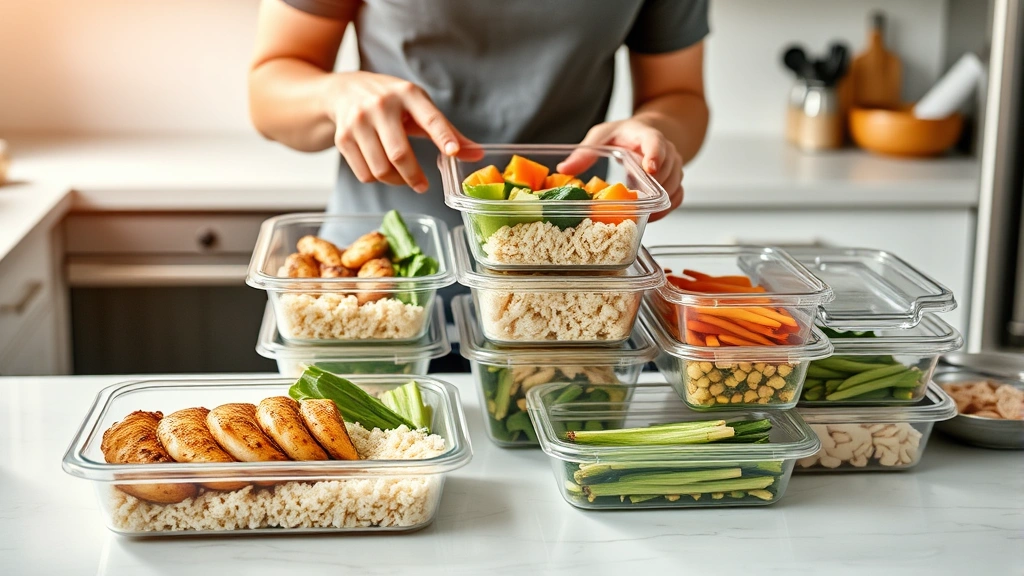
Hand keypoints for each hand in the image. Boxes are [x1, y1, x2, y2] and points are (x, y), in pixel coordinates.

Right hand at [327, 72, 476, 192]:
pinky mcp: (342, 138)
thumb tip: (478, 155)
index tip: (453, 152)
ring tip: (403, 177)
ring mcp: (358, 121)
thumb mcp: (418, 106)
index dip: (443, 136)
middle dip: (414, 176)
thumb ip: (448, 131)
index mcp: (407, 93)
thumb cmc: (391, 100)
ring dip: (396, 181)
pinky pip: (364, 174)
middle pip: (399, 154)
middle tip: (423, 186)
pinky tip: (383, 170)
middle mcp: (380, 105)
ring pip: (380, 169)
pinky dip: (377, 180)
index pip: (429, 117)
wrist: (342, 90)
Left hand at [557, 117, 682, 220]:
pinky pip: (677, 197)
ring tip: (638, 214)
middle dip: (654, 187)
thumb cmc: (624, 134)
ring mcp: (673, 166)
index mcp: (647, 135)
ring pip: (674, 185)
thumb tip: (563, 169)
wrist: (648, 133)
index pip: (656, 143)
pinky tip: (650, 216)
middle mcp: (666, 150)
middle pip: (668, 169)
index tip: (650, 169)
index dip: (655, 156)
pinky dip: (666, 209)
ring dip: (658, 201)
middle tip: (636, 202)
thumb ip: (586, 152)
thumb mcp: (602, 135)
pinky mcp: (675, 180)